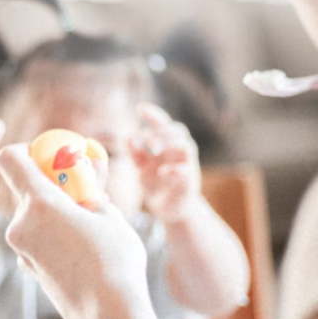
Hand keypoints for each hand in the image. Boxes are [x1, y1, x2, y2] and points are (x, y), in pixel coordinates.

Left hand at [0, 144, 152, 318]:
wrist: (109, 317)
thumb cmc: (115, 262)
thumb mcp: (110, 215)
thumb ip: (91, 190)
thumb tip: (87, 174)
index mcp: (39, 204)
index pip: (10, 159)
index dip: (27, 151)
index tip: (51, 158)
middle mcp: (20, 225)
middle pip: (24, 188)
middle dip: (51, 184)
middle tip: (82, 189)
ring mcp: (21, 250)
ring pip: (32, 215)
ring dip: (55, 211)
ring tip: (90, 223)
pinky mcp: (28, 268)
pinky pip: (36, 239)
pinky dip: (53, 234)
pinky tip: (82, 248)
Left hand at [129, 103, 201, 221]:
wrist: (170, 209)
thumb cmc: (157, 185)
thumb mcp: (141, 168)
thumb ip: (135, 153)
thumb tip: (127, 136)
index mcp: (168, 145)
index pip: (164, 124)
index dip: (154, 115)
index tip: (140, 108)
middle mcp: (180, 152)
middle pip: (178, 131)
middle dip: (162, 131)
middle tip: (147, 138)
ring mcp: (188, 165)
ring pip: (187, 146)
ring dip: (170, 144)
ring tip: (154, 150)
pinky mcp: (190, 181)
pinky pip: (186, 171)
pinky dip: (174, 169)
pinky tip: (161, 172)